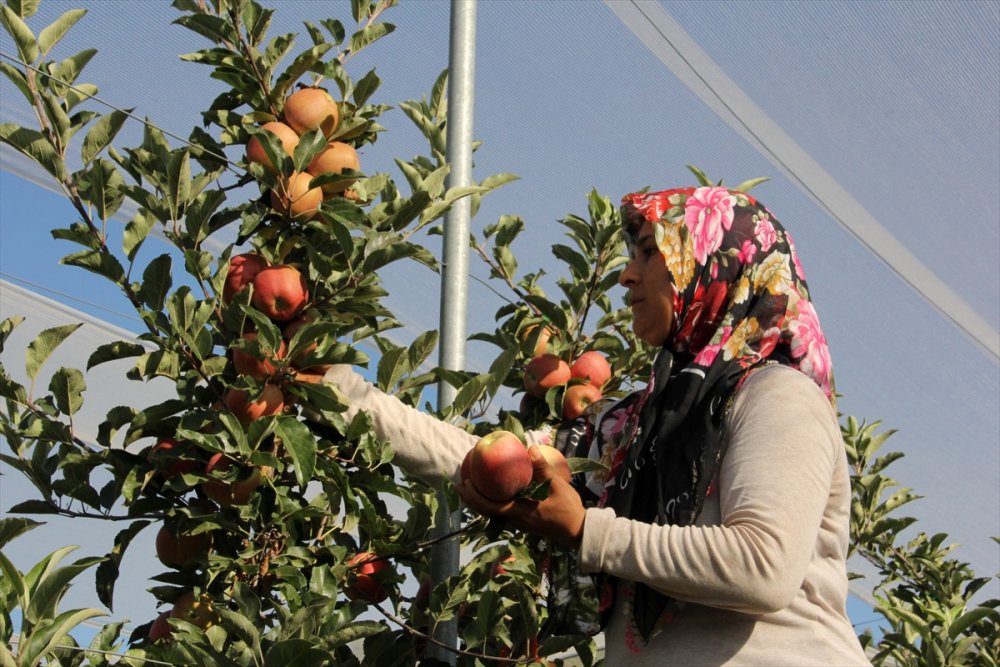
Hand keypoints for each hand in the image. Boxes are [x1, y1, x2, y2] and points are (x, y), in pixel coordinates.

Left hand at [456, 445, 586, 547]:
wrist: (579, 532)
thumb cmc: (568, 510)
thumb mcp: (558, 486)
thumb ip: (543, 468)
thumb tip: (530, 448)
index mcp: (520, 513)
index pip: (490, 506)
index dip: (474, 496)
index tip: (463, 483)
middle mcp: (516, 520)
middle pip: (486, 511)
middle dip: (471, 498)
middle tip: (459, 484)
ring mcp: (520, 522)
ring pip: (494, 512)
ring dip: (481, 501)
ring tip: (473, 486)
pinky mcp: (525, 522)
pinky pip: (503, 511)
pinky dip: (493, 502)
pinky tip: (496, 491)